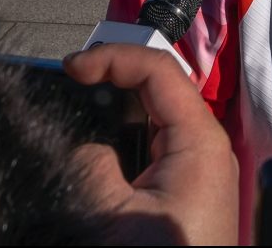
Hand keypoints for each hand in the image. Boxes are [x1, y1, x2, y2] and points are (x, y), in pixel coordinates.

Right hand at [64, 43, 237, 246]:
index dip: (112, 57)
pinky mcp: (183, 195)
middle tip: (68, 89)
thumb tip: (81, 147)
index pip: (157, 69)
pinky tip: (90, 161)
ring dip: (111, 119)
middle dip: (110, 85)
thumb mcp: (111, 213)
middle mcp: (204, 148)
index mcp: (199, 140)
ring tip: (72, 118)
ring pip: (148, 123)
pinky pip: (148, 154)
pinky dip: (118, 149)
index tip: (70, 69)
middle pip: (155, 91)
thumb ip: (89, 164)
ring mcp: (195, 172)